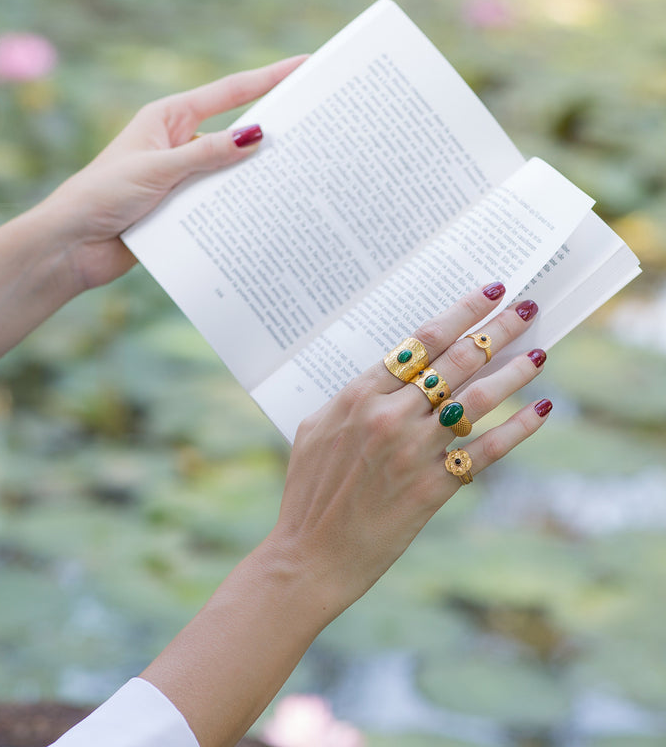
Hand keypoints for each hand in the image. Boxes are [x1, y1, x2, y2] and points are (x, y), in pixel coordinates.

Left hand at [36, 55, 306, 291]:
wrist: (72, 246)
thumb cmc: (102, 195)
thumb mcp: (158, 169)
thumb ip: (207, 154)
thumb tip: (256, 135)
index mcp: (168, 119)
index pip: (228, 94)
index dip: (267, 79)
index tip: (302, 66)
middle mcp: (177, 145)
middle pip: (233, 134)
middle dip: (268, 134)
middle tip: (309, 131)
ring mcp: (180, 179)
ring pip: (228, 174)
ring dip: (251, 179)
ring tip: (292, 179)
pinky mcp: (180, 212)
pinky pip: (216, 206)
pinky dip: (235, 211)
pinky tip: (261, 216)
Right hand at [268, 284, 549, 614]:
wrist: (311, 554)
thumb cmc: (308, 491)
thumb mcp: (316, 430)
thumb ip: (351, 399)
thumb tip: (385, 374)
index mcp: (358, 396)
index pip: (420, 342)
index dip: (459, 313)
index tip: (486, 294)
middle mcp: (390, 416)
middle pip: (456, 361)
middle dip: (496, 330)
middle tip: (526, 309)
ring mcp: (413, 451)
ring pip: (477, 399)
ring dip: (514, 372)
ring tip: (538, 354)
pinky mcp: (432, 487)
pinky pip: (486, 451)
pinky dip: (517, 429)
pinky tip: (539, 411)